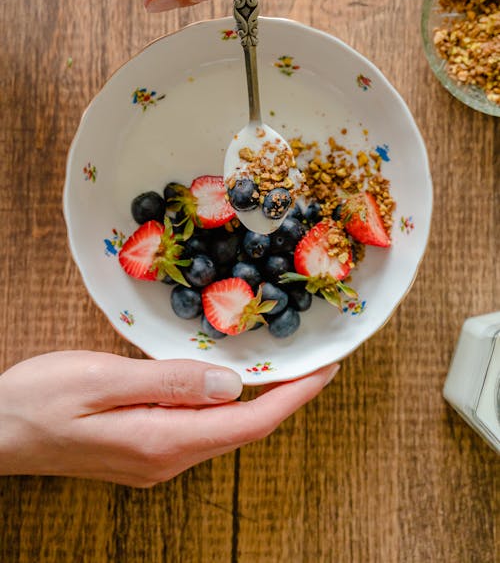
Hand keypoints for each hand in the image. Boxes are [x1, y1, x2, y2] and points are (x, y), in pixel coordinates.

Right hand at [0, 351, 338, 486]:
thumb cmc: (40, 400)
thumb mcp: (102, 379)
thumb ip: (168, 382)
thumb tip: (230, 384)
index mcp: (162, 440)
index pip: (248, 422)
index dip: (292, 397)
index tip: (326, 371)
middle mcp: (166, 459)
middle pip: (243, 429)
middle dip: (284, 398)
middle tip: (313, 362)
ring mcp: (155, 460)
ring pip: (224, 431)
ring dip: (258, 401)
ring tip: (282, 368)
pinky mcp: (144, 451)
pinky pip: (201, 429)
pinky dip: (226, 405)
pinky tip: (228, 383)